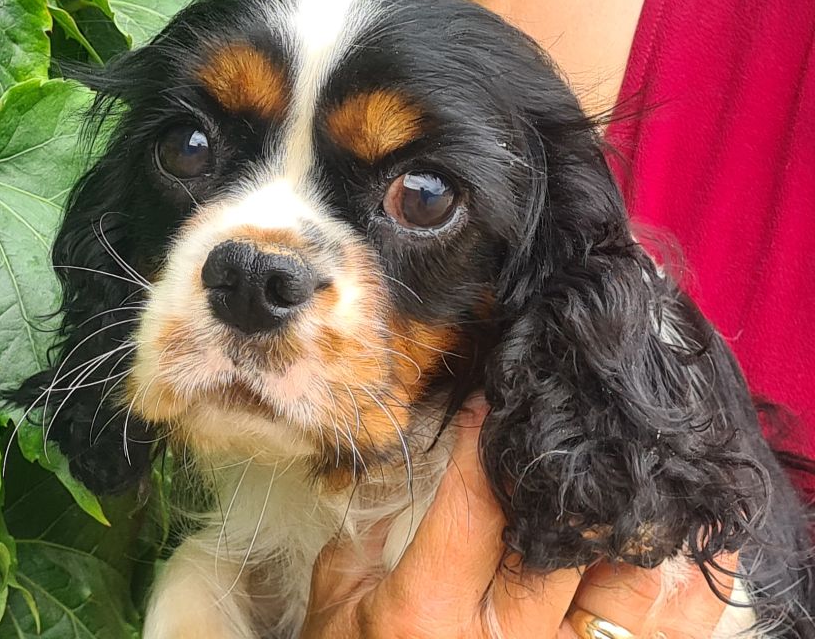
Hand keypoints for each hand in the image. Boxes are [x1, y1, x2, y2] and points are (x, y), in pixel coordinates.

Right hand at [301, 406, 736, 638]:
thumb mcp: (333, 619)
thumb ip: (350, 554)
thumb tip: (379, 494)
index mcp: (428, 613)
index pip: (475, 501)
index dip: (486, 440)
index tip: (495, 398)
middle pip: (564, 534)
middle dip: (576, 471)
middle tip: (583, 419)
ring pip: (632, 589)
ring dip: (642, 527)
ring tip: (644, 473)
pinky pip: (659, 638)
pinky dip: (681, 594)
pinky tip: (672, 548)